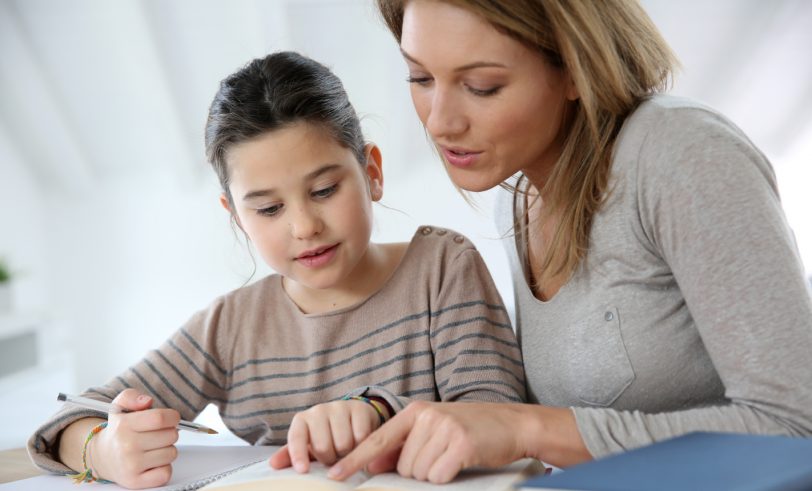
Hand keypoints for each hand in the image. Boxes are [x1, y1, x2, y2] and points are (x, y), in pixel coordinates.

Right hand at [92, 389, 180, 488]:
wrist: (102, 457)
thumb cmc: (119, 431)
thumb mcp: (119, 406)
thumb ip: (132, 396)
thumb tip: (146, 401)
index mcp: (124, 425)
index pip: (160, 418)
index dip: (172, 417)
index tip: (171, 418)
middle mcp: (126, 446)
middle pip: (170, 436)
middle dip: (170, 432)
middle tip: (158, 434)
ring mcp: (131, 466)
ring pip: (171, 453)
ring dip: (167, 449)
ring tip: (154, 447)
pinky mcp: (135, 482)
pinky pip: (165, 473)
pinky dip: (164, 467)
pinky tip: (153, 462)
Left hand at [269, 399, 380, 472]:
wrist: (352, 417)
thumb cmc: (326, 436)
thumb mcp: (308, 446)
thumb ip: (291, 455)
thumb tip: (273, 464)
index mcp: (302, 420)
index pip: (296, 438)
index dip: (298, 454)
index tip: (303, 470)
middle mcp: (318, 410)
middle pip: (323, 447)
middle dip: (329, 459)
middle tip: (333, 457)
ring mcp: (340, 407)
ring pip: (344, 444)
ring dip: (347, 454)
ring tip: (345, 450)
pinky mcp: (359, 408)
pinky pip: (361, 437)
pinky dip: (361, 446)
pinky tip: (358, 443)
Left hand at [327, 401, 587, 483]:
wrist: (512, 423)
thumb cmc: (470, 429)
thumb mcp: (434, 428)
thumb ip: (404, 444)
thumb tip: (373, 464)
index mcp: (415, 411)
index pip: (377, 439)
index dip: (354, 460)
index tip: (334, 475)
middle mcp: (426, 416)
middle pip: (403, 466)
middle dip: (419, 471)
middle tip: (442, 457)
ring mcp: (444, 428)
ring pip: (419, 473)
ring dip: (435, 473)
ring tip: (453, 457)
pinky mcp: (460, 444)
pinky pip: (439, 476)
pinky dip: (448, 476)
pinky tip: (461, 461)